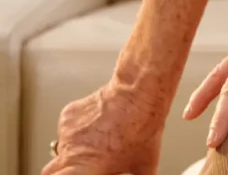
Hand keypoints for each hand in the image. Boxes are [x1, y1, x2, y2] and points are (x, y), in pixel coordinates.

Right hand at [41, 83, 162, 174]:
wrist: (138, 93)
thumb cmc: (142, 128)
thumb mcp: (145, 163)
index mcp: (83, 167)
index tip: (74, 174)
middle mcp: (69, 151)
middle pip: (50, 170)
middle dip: (62, 171)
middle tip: (81, 167)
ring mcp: (66, 132)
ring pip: (62, 147)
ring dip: (75, 149)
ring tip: (101, 141)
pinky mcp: (67, 115)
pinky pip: (68, 128)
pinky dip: (79, 130)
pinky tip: (101, 124)